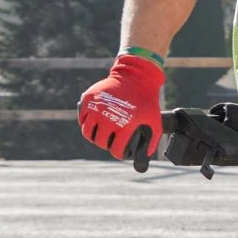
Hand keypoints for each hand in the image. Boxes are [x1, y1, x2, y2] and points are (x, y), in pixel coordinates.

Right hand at [80, 53, 164, 171]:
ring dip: (94, 136)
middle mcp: (107, 118)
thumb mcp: (154, 122)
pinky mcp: (88, 99)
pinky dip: (87, 123)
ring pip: (87, 132)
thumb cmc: (147, 102)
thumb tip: (144, 160)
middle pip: (100, 142)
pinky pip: (82, 118)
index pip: (116, 150)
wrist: (136, 77)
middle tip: (111, 142)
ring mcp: (96, 108)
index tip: (121, 151)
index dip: (119, 153)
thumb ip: (151, 143)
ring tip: (101, 135)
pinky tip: (95, 123)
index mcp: (123, 126)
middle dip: (106, 145)